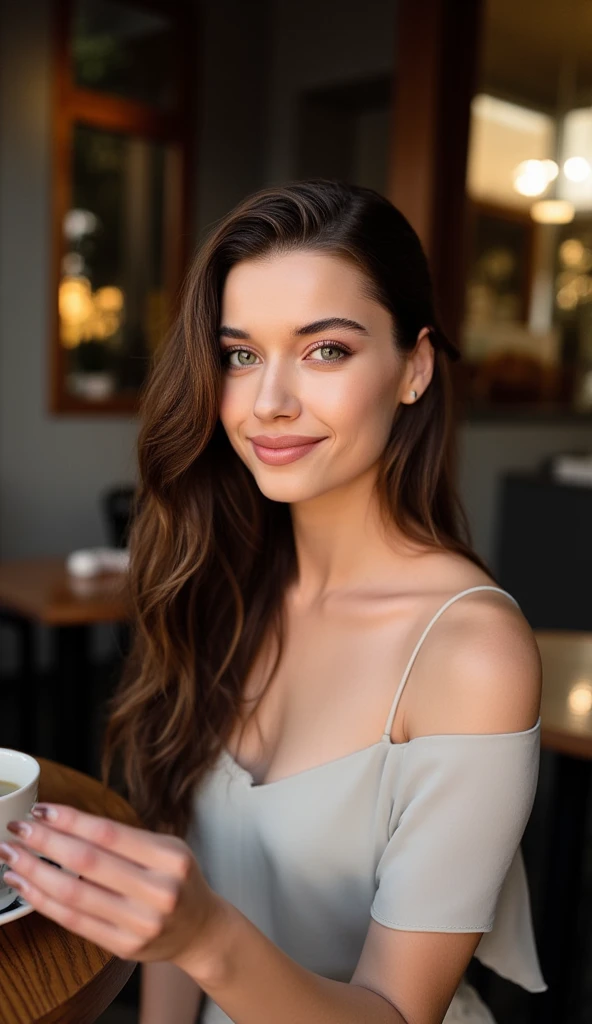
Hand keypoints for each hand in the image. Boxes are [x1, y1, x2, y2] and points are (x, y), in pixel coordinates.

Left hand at [0, 804, 221, 970]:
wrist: (200, 930)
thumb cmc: (178, 880)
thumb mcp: (166, 848)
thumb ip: (124, 839)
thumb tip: (63, 823)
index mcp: (170, 858)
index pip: (108, 833)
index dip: (70, 820)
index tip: (40, 810)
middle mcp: (158, 891)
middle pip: (87, 862)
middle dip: (45, 842)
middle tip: (16, 829)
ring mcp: (140, 923)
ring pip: (74, 894)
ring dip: (35, 873)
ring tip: (11, 858)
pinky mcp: (124, 947)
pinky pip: (75, 922)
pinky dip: (44, 903)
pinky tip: (26, 887)